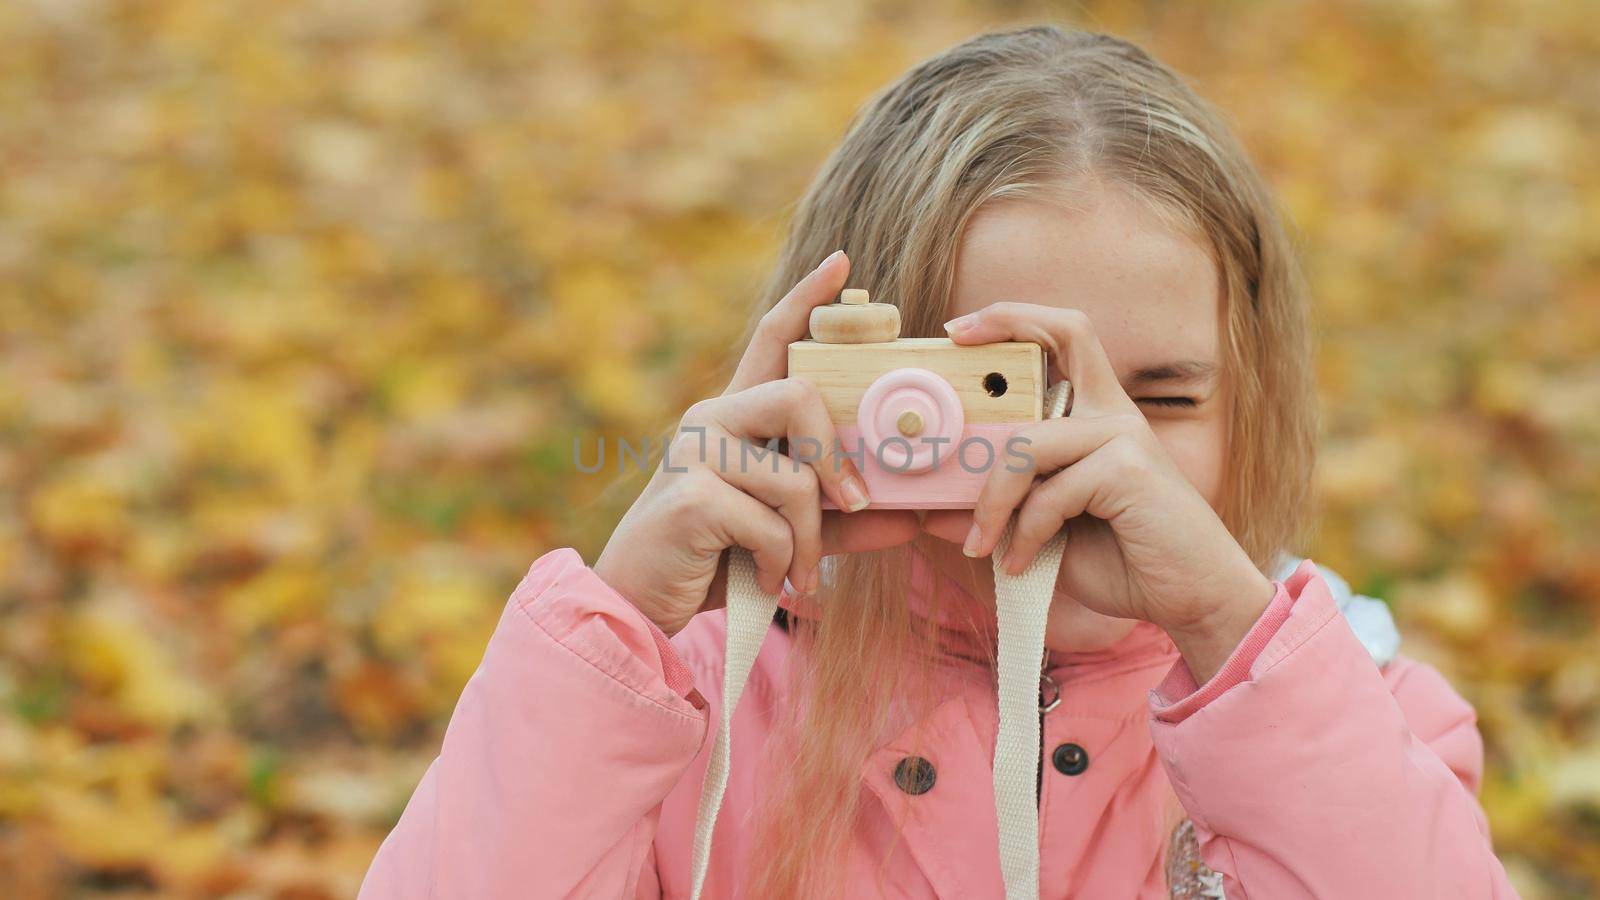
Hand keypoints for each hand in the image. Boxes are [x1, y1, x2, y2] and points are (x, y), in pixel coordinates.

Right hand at [594, 252, 918, 635]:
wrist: (641, 601)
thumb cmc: (715, 556)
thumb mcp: (787, 532)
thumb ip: (842, 519)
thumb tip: (912, 516)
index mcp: (734, 414)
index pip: (771, 337)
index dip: (807, 296)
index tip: (844, 260)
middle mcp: (710, 417)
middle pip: (799, 395)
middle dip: (837, 458)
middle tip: (854, 504)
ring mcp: (695, 453)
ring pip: (794, 477)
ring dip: (811, 537)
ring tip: (803, 572)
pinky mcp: (690, 496)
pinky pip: (771, 524)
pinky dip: (784, 563)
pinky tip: (769, 579)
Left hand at [940, 302, 1275, 679]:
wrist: (1194, 598)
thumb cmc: (1124, 560)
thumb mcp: (1045, 531)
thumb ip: (999, 510)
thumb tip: (931, 508)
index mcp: (1097, 412)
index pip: (1064, 333)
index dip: (1013, 317)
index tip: (958, 329)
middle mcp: (1113, 411)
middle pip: (1054, 346)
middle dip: (990, 367)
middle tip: (940, 427)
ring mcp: (1123, 435)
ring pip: (1026, 444)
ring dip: (992, 502)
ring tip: (980, 544)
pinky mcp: (1128, 469)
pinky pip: (1048, 493)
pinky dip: (1024, 534)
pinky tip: (1019, 564)